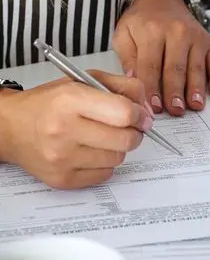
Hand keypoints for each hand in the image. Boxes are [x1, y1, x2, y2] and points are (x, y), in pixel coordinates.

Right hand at [0, 72, 151, 188]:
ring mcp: (62, 158)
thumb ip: (123, 87)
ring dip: (118, 148)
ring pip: (118, 158)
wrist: (12, 126)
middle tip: (127, 127)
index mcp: (71, 100)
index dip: (139, 114)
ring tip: (102, 137)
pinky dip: (105, 164)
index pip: (124, 113)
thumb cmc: (50, 102)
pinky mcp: (62, 179)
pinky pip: (105, 175)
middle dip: (133, 132)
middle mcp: (63, 130)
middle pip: (126, 139)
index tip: (140, 115)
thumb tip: (147, 109)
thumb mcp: (85, 80)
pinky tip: (91, 151)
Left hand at [112, 0, 209, 115]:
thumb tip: (134, 83)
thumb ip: (127, 59)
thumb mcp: (124, 34)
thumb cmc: (142, 21)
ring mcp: (196, 37)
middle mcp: (176, 33)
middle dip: (175, 92)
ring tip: (195, 105)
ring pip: (196, 67)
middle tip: (175, 110)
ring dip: (196, 88)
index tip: (152, 107)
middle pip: (175, 68)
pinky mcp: (209, 42)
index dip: (152, 88)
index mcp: (151, 31)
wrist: (162, 0)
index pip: (150, 65)